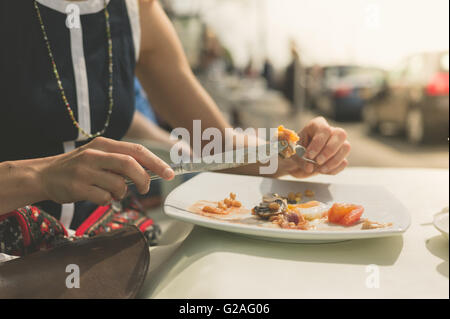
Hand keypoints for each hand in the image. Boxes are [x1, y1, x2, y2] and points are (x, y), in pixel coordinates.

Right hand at [37, 137, 174, 205]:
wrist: (44, 175)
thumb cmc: (78, 167)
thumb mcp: (99, 156)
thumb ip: (122, 160)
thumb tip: (152, 171)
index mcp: (104, 144)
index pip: (137, 150)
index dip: (157, 162)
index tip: (170, 173)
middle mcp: (95, 154)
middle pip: (130, 165)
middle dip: (144, 179)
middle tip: (145, 188)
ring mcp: (85, 171)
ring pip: (119, 184)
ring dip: (122, 192)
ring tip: (111, 191)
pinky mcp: (78, 187)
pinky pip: (105, 198)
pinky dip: (108, 201)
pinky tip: (98, 196)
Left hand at [280, 117, 350, 177]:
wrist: (297, 163)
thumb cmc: (296, 153)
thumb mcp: (294, 154)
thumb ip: (301, 159)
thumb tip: (310, 167)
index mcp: (316, 125)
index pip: (324, 130)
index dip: (318, 144)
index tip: (309, 156)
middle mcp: (330, 132)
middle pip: (340, 134)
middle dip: (329, 150)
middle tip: (318, 161)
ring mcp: (338, 144)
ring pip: (346, 147)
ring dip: (333, 161)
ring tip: (319, 169)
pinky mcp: (340, 156)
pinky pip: (344, 162)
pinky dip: (333, 169)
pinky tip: (322, 171)